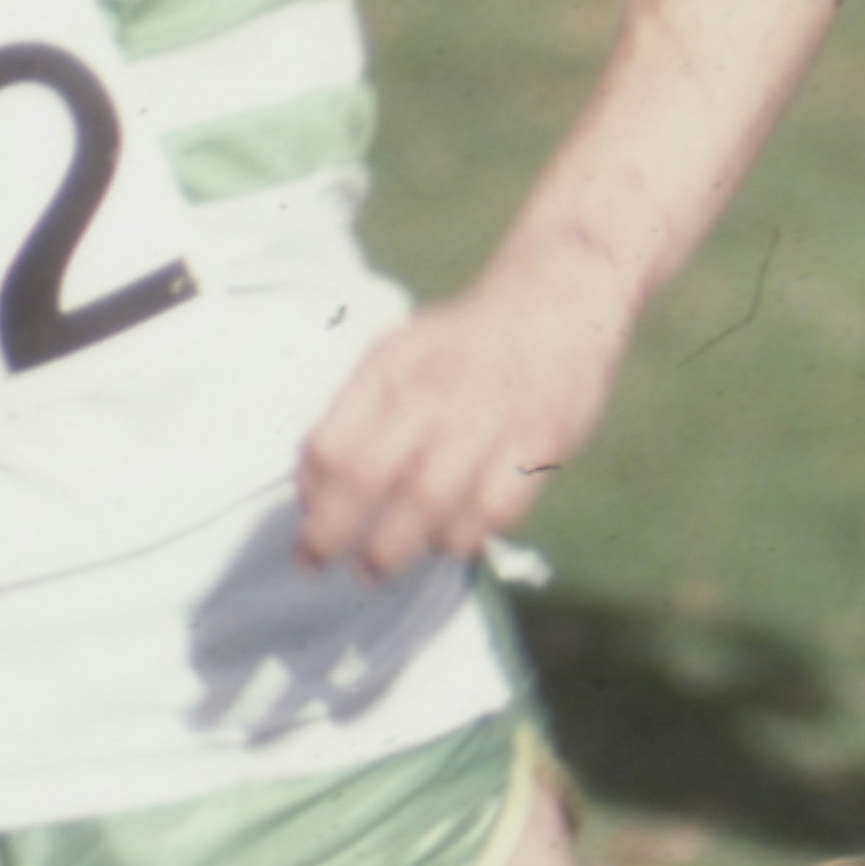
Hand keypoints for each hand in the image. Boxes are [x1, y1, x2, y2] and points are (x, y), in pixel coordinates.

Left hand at [298, 230, 637, 576]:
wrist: (557, 299)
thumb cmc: (462, 342)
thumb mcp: (397, 351)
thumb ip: (355, 410)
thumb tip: (314, 486)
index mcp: (391, 368)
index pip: (331, 444)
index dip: (311, 497)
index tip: (307, 527)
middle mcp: (434, 390)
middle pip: (369, 480)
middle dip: (334, 536)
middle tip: (324, 565)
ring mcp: (488, 418)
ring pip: (427, 505)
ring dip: (395, 549)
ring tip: (380, 565)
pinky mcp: (539, 443)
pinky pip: (492, 513)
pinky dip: (462, 538)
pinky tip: (447, 542)